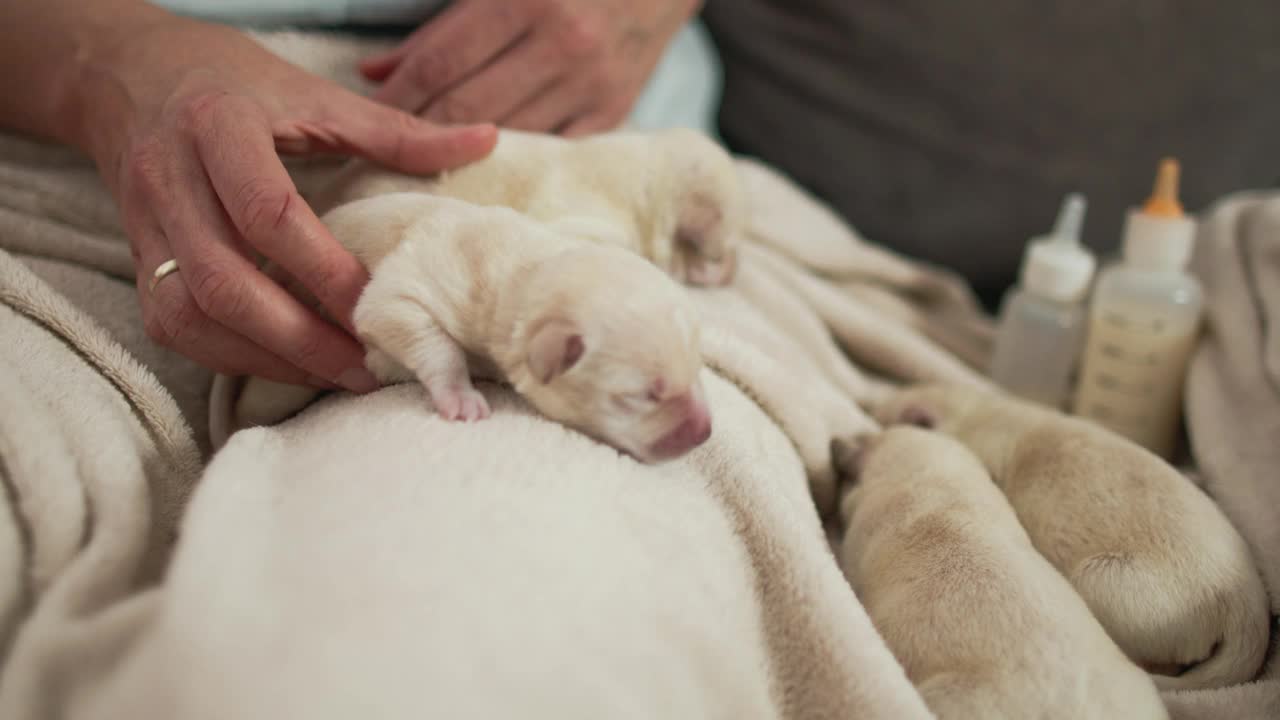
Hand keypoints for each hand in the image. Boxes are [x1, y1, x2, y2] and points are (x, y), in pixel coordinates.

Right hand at [76, 14, 497, 390]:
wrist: (131, 74)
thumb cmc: (235, 82)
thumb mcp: (313, 94)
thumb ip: (396, 130)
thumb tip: (483, 141)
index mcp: (220, 125)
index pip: (267, 213)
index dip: (325, 270)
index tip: (379, 306)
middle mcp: (169, 177)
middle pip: (223, 279)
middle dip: (298, 336)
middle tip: (363, 367)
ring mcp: (145, 222)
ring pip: (190, 312)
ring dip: (264, 356)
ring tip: (334, 375)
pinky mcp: (136, 256)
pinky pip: (172, 324)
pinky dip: (229, 355)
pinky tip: (285, 364)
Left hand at [358, 0, 699, 135]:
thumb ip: (443, 23)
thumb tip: (379, 70)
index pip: (442, 60)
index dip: (398, 92)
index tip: (371, 112)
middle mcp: (563, 45)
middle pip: (468, 108)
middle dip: (419, 129)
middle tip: (385, 147)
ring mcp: (592, 84)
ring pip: (507, 137)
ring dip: (459, 151)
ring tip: (422, 160)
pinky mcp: (613, 111)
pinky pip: (551, 149)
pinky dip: (513, 160)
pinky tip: (481, 167)